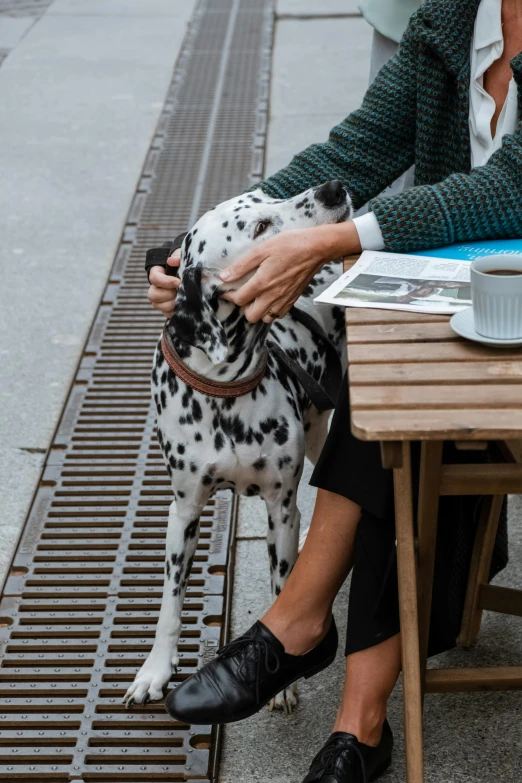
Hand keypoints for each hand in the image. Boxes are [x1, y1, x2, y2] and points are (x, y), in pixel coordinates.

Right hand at [147, 250, 180, 317]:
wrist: (192, 274)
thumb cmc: (185, 263)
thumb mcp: (183, 256)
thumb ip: (178, 256)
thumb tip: (171, 261)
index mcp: (158, 273)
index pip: (154, 278)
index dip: (166, 282)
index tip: (179, 282)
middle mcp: (156, 287)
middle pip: (152, 295)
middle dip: (168, 294)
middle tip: (180, 291)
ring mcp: (160, 299)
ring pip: (158, 306)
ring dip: (172, 304)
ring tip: (183, 298)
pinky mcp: (167, 309)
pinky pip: (167, 314)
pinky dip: (175, 311)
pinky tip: (184, 306)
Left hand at [220, 222, 360, 322]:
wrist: (316, 248)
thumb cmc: (289, 245)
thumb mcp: (262, 250)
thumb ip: (242, 265)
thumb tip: (224, 277)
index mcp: (262, 283)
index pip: (239, 299)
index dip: (229, 296)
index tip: (226, 291)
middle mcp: (273, 295)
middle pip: (251, 316)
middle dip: (243, 308)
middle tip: (242, 295)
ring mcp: (284, 300)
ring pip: (265, 318)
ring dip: (258, 311)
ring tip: (256, 298)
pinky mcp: (293, 300)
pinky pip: (279, 315)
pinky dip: (271, 311)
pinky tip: (269, 298)